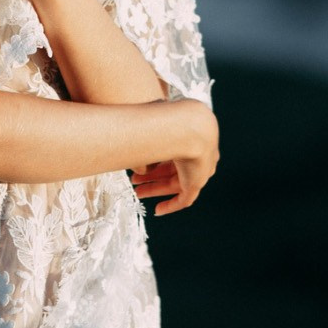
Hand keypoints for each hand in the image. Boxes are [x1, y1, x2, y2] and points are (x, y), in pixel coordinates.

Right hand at [131, 102, 218, 216]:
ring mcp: (198, 168)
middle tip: (134, 180)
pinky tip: (158, 210)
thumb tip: (129, 135)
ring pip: (174, 183)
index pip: (168, 152)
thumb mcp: (154, 121)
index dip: (153, 159)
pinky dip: (171, 205)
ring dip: (155, 188)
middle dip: (151, 175)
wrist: (191, 124)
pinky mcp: (197, 182)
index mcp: (187, 136)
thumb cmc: (170, 117)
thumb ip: (144, 130)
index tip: (140, 165)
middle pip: (170, 169)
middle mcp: (194, 153)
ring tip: (138, 192)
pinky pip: (184, 199)